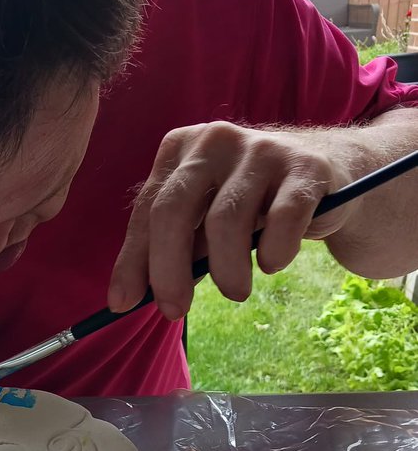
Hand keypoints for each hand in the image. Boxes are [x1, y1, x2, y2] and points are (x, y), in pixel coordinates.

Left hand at [108, 121, 356, 318]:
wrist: (326, 176)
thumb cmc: (252, 203)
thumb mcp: (204, 218)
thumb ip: (170, 247)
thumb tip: (128, 297)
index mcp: (181, 148)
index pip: (147, 208)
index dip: (133, 259)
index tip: (124, 302)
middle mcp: (215, 140)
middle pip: (175, 210)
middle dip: (168, 269)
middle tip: (174, 310)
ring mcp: (261, 149)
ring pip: (226, 220)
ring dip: (226, 269)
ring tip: (235, 292)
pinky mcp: (305, 167)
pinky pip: (283, 219)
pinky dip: (274, 252)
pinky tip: (272, 264)